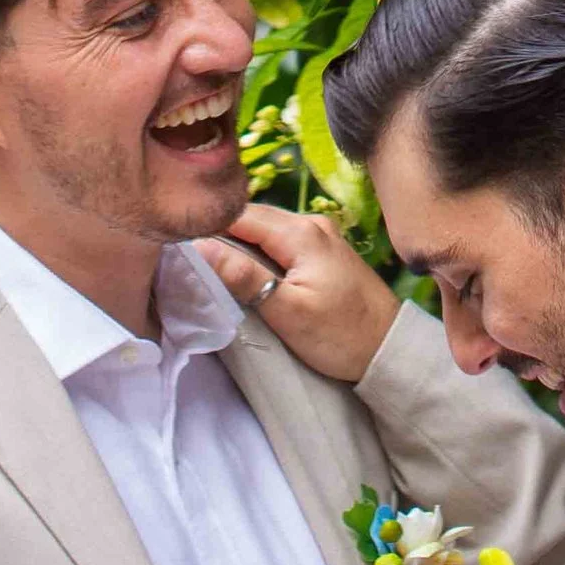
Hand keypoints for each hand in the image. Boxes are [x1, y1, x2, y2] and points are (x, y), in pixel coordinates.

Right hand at [197, 201, 399, 383]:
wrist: (389, 350)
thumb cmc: (341, 335)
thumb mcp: (287, 311)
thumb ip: (244, 276)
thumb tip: (200, 247)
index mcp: (301, 232)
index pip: (238, 214)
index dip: (206, 225)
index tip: (175, 241)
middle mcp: (311, 224)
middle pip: (250, 218)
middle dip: (220, 234)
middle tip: (187, 258)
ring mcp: (320, 236)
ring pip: (264, 230)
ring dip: (239, 245)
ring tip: (212, 268)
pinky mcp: (324, 252)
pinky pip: (280, 242)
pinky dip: (259, 253)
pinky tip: (247, 273)